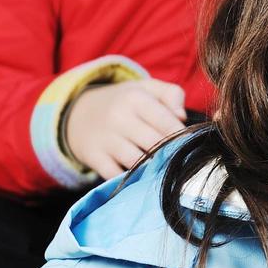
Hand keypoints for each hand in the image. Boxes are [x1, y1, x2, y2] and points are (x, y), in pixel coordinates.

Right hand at [64, 79, 187, 178]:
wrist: (79, 113)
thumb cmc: (125, 102)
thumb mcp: (147, 88)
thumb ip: (172, 95)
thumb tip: (181, 118)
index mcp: (135, 98)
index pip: (166, 122)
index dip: (182, 136)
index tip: (189, 143)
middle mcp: (118, 117)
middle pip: (155, 144)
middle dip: (170, 153)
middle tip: (178, 157)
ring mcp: (104, 139)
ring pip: (138, 162)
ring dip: (152, 167)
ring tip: (161, 166)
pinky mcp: (93, 157)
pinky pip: (118, 175)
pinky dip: (130, 178)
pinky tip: (140, 174)